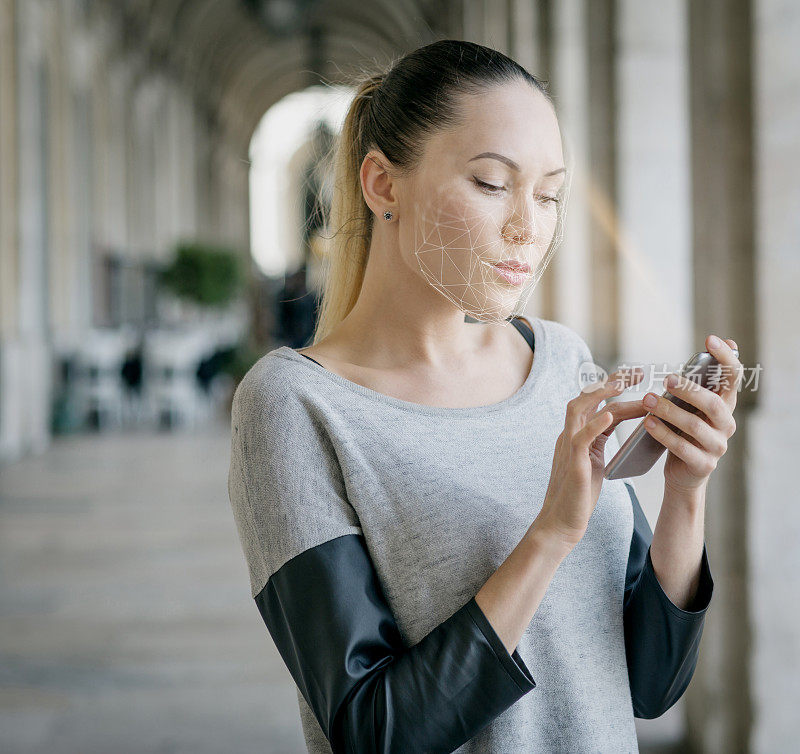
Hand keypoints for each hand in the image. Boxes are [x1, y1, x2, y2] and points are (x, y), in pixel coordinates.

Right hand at [535, 366, 644, 549]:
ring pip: (578, 410)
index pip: (597, 404)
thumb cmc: (580, 494)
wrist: (562, 522)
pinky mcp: (572, 463)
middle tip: (636, 371)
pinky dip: (593, 424)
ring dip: (599, 394)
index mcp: (577, 434)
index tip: (638, 376)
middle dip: (609, 381)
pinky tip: (608, 415)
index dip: (616, 388)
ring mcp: (568, 448)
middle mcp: (569, 435)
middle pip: (585, 397)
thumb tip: (619, 427)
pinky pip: (580, 438)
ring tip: (621, 384)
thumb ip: (601, 441)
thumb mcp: (595, 461)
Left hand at [641, 335, 742, 494]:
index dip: (725, 357)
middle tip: (666, 379)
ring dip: (669, 411)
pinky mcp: (704, 465)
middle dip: (690, 390)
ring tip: (647, 400)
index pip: (733, 377)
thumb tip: (703, 349)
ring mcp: (717, 446)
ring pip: (695, 426)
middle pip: (714, 404)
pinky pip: (683, 448)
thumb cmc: (683, 430)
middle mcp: (726, 424)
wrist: (683, 472)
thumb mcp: (689, 405)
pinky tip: (648, 423)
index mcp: (725, 404)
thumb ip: (694, 384)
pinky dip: (664, 434)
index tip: (710, 339)